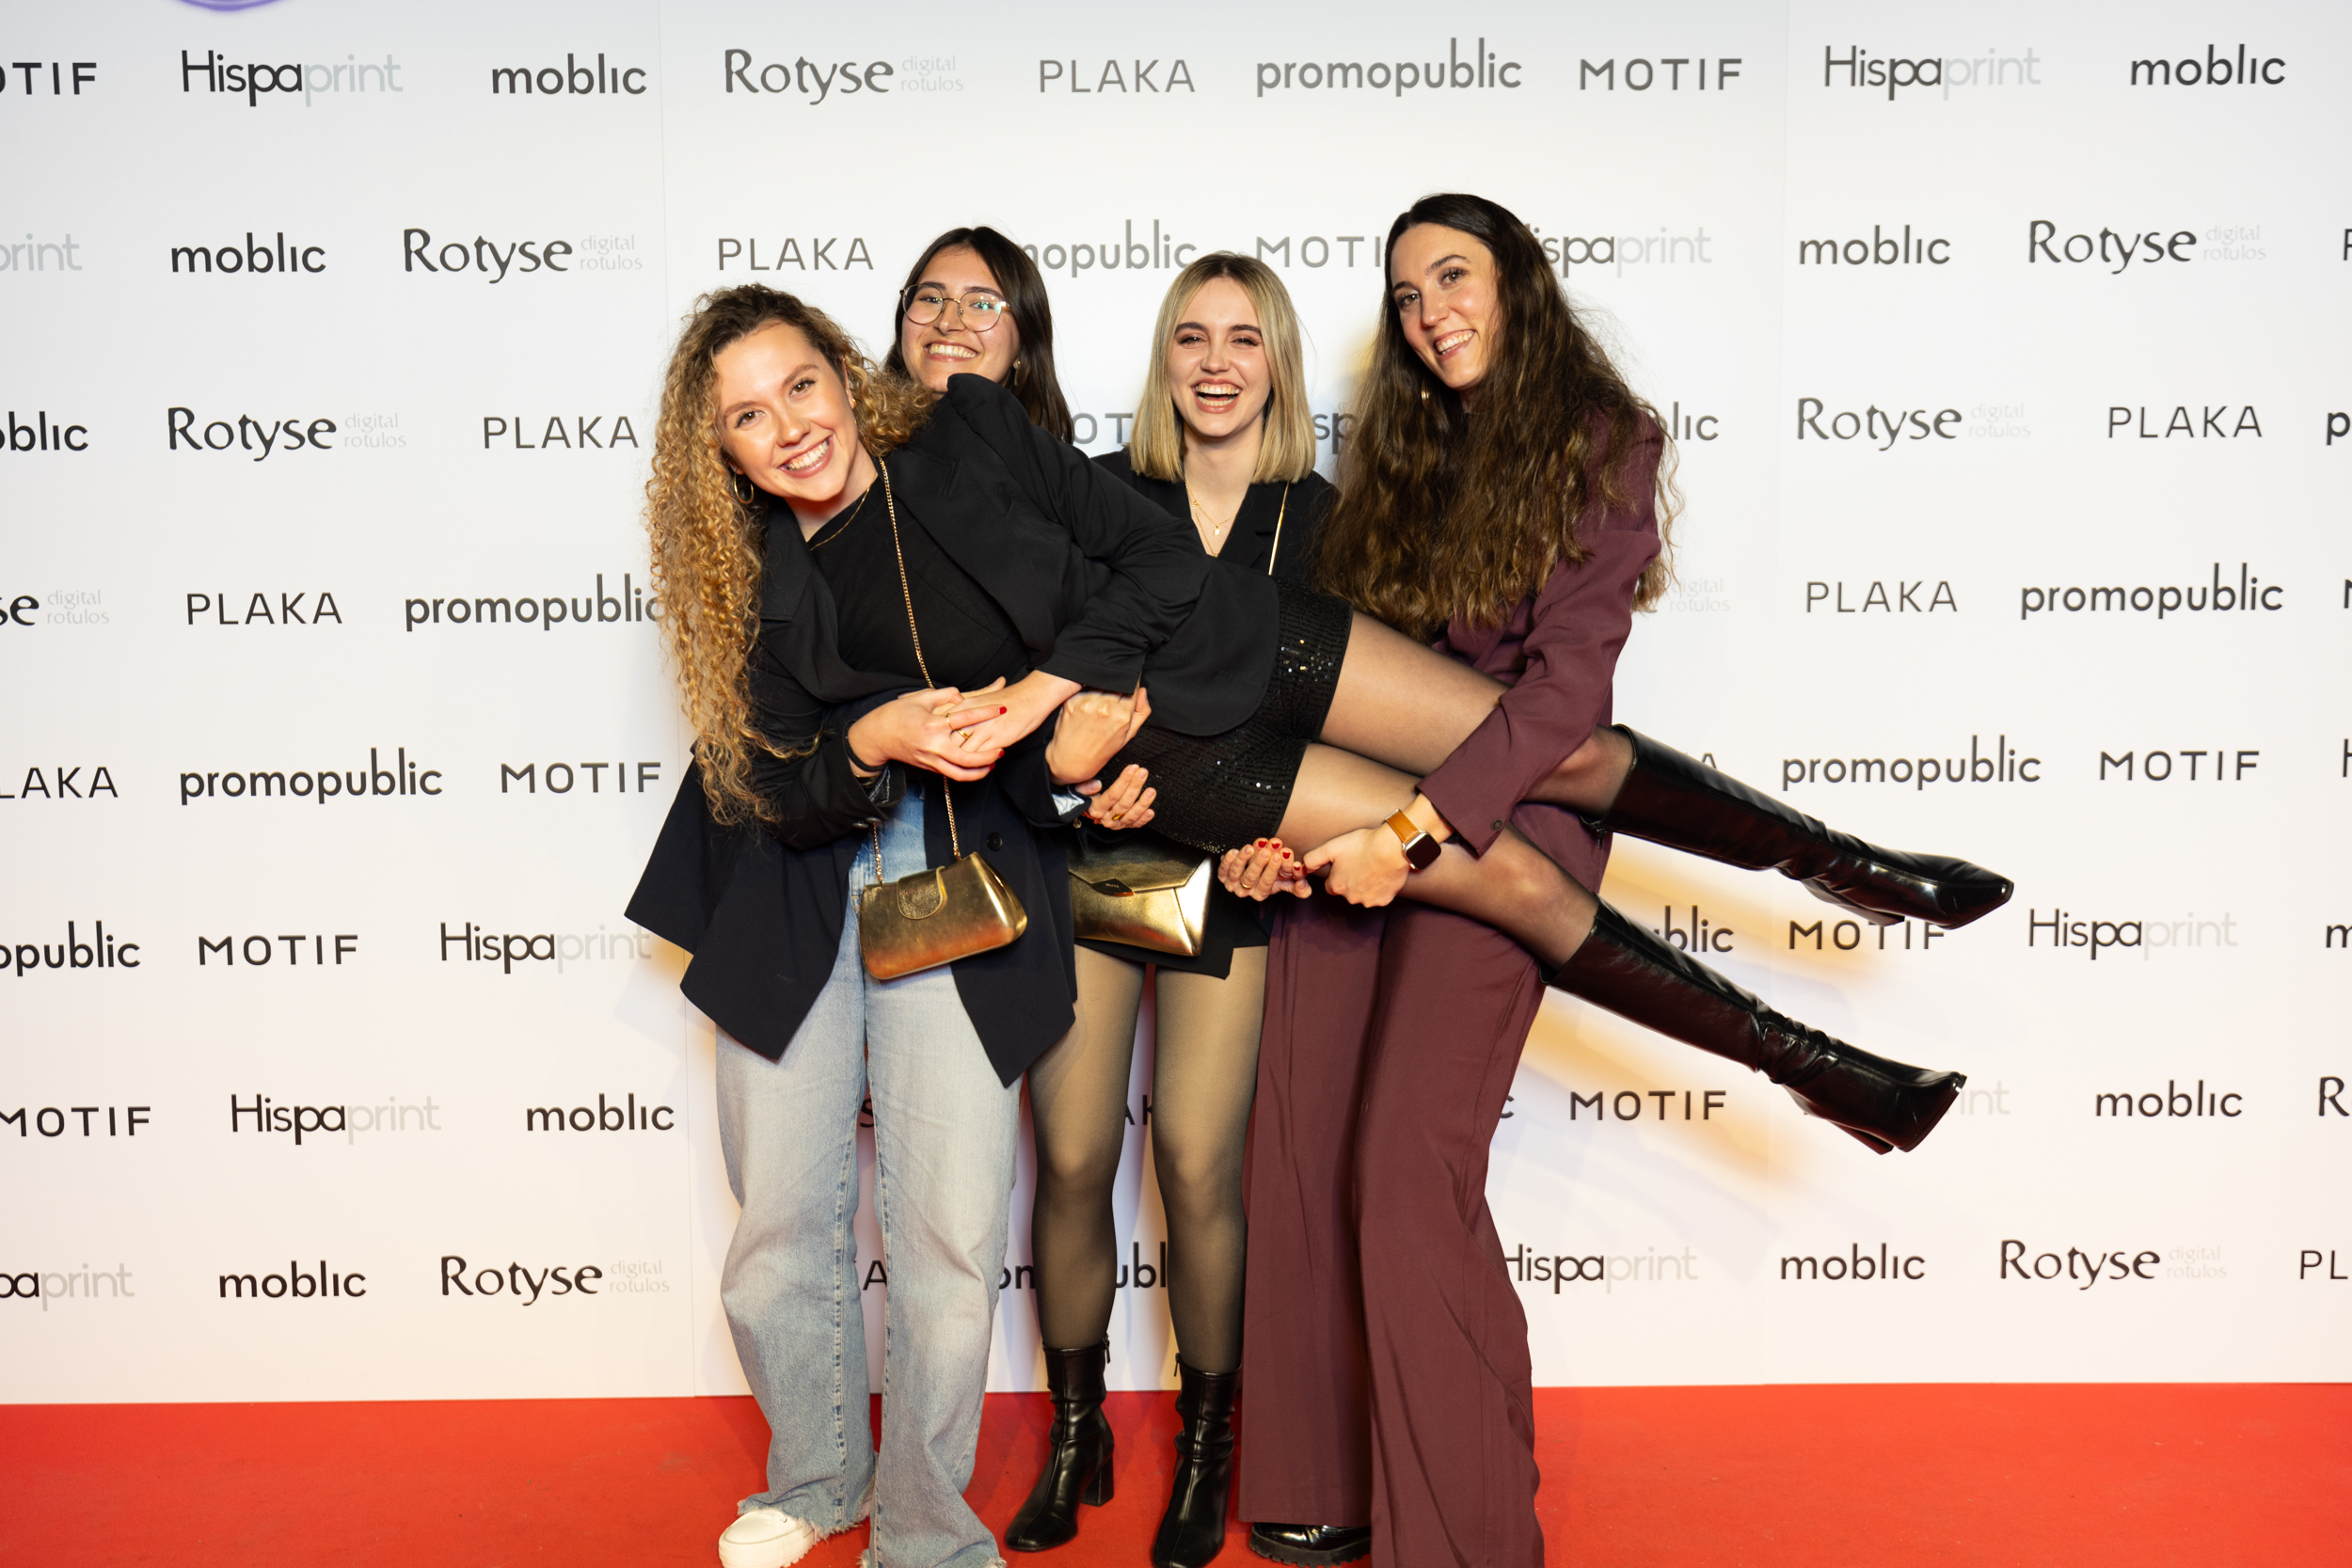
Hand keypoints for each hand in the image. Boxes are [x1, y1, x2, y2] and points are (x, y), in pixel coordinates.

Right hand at [843, 686, 1000, 781]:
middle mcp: (933, 746)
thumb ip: (943, 695)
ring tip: (993, 762)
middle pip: (967, 758)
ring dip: (980, 771)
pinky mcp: (928, 767)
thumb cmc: (896, 715)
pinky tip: (977, 767)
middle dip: (988, 755)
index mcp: (932, 725)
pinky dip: (966, 772)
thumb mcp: (919, 698)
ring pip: (960, 773)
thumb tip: (962, 696)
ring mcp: (930, 760)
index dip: (986, 712)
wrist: (875, 737)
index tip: (1002, 708)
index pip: (965, 718)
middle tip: (1002, 748)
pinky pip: (951, 773)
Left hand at [940, 670, 1082, 757]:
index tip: (940, 747)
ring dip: (963, 761)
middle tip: (948, 762)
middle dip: (947, 753)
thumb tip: (955, 719)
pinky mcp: (996, 738)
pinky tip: (981, 764)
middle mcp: (970, 717)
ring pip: (962, 751)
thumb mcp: (982, 698)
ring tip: (965, 767)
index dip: (940, 739)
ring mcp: (982, 728)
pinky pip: (979, 756)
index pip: (943, 725)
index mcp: (964, 704)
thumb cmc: (1009, 698)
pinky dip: (978, 763)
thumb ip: (967, 708)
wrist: (1032, 696)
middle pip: (949, 740)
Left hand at [1045, 685, 1151, 785]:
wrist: (1071, 762)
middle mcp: (1104, 708)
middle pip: (1116, 683)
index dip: (1130, 686)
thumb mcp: (1127, 736)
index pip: (1131, 687)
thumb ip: (1141, 712)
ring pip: (1100, 684)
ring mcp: (1086, 704)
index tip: (1128, 687)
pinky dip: (1087, 694)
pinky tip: (1086, 708)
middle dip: (1117, 687)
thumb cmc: (1100, 751)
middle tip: (1111, 700)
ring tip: (1097, 706)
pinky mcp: (1071, 702)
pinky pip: (1084, 689)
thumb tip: (1142, 691)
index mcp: (1121, 716)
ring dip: (1101, 689)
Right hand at [1080, 764, 1155, 828]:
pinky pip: (1136, 824)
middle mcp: (1107, 819)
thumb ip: (1085, 787)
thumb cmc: (1086, 796)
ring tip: (1151, 791)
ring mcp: (1117, 824)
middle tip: (1143, 772)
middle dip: (1135, 787)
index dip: (1123, 781)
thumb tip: (1097, 785)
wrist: (1088, 809)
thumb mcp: (1080, 790)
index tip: (1132, 768)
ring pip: (1132, 815)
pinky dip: (1144, 819)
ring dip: (1143, 803)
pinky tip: (1151, 811)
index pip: (1112, 795)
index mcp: (1097, 809)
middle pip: (1124, 803)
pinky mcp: (1125, 826)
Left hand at [1219, 839, 1309, 900]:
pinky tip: (1234, 851)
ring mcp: (1232, 883)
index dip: (1275, 869)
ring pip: (1237, 872)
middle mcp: (1246, 890)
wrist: (1249, 866)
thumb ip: (1297, 885)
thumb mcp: (1284, 880)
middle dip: (1260, 864)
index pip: (1269, 882)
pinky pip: (1223, 869)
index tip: (1283, 854)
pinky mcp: (1222, 875)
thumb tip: (1304, 886)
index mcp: (1261, 893)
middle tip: (1268, 851)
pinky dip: (1227, 860)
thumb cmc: (1268, 874)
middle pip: (1252, 878)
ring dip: (1244, 859)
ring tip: (1251, 848)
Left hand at [1301, 826, 1411, 907]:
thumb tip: (1302, 868)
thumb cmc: (1363, 845)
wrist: (1391, 848)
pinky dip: (1379, 888)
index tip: (1347, 864)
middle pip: (1347, 891)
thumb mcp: (1331, 847)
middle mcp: (1350, 898)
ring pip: (1362, 895)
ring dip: (1365, 885)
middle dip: (1351, 880)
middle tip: (1360, 863)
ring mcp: (1368, 901)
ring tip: (1372, 867)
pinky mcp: (1383, 900)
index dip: (1338, 873)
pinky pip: (1378, 896)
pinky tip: (1381, 874)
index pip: (1331, 885)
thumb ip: (1313, 859)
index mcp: (1336, 886)